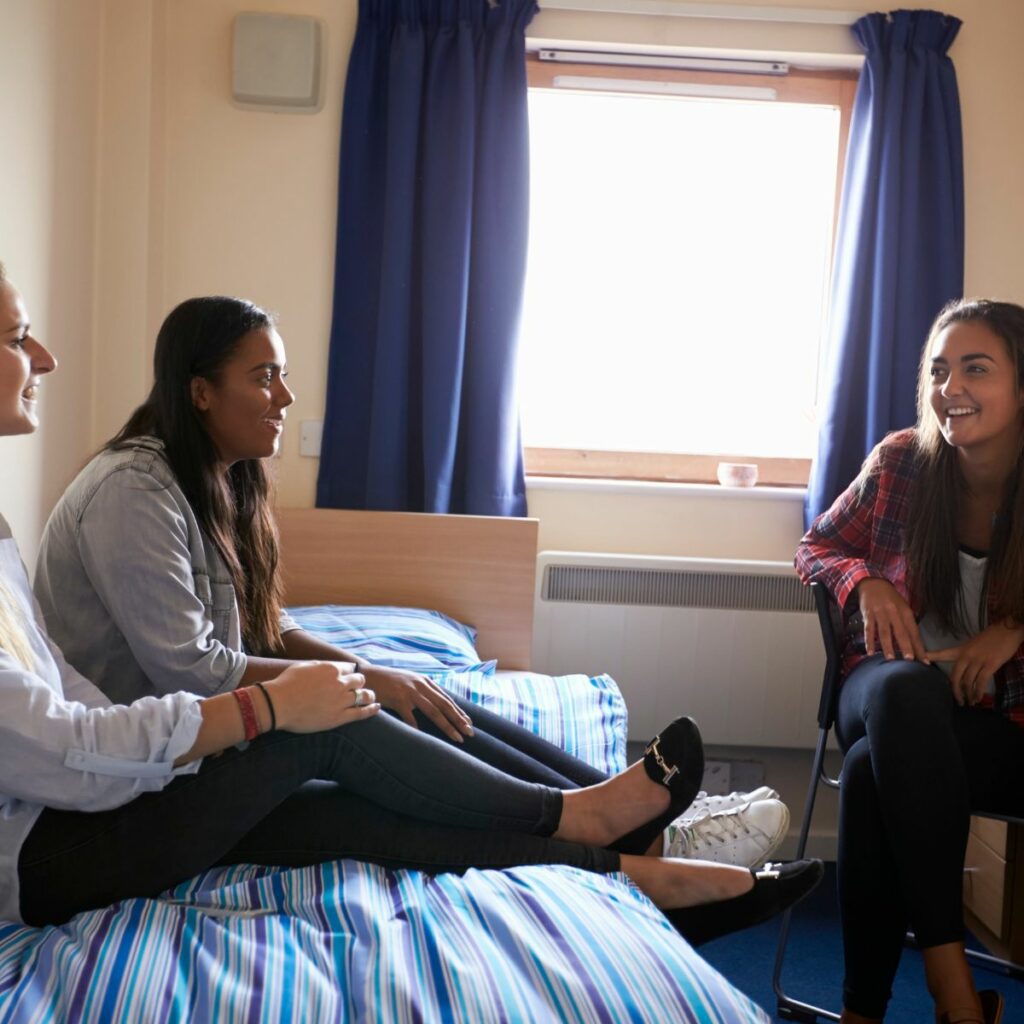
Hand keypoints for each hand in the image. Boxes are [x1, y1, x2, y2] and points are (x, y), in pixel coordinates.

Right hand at [264, 662, 379, 731]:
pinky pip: (362, 712)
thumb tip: (329, 666)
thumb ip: (320, 665)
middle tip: (358, 687)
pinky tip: (377, 707)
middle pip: (359, 680)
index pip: (350, 667)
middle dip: (359, 682)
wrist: (278, 704)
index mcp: (331, 668)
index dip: (349, 672)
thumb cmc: (286, 684)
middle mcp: (340, 683)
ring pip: (364, 695)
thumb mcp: (304, 666)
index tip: (349, 676)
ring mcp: (341, 700)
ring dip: (368, 695)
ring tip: (370, 697)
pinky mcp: (339, 717)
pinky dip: (372, 709)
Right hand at [359, 664, 472, 741]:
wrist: (367, 675)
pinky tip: (426, 740)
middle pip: (445, 705)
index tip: (469, 723)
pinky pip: (410, 717)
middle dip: (459, 719)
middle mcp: (421, 685)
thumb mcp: (410, 682)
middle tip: (469, 732)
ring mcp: (410, 692)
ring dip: (447, 726)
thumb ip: (423, 691)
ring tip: (457, 737)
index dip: (459, 711)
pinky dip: (418, 728)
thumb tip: (437, 705)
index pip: (447, 699)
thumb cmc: (389, 682)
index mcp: (425, 682)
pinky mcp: (398, 699)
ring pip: (434, 711)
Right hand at [856, 578, 927, 661]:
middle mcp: (894, 612)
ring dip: (887, 646)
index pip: (914, 632)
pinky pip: (869, 630)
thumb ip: (907, 623)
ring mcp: (880, 613)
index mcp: (905, 612)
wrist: (872, 583)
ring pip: (885, 632)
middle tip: (910, 660)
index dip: (919, 646)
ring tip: (890, 659)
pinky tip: (870, 652)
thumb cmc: (890, 598)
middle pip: (901, 632)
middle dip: (906, 646)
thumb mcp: (902, 607)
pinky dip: (869, 641)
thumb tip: (914, 644)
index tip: (924, 661)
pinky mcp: (868, 615)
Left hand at [928, 621, 1023, 705]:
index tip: (920, 662)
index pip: (942, 654)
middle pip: (955, 676)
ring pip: (967, 681)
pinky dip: (978, 692)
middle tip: (958, 701)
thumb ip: (967, 656)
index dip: (931, 657)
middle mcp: (966, 656)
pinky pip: (981, 681)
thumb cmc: (992, 638)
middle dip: (955, 691)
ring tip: (970, 702)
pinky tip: (978, 698)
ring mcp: (977, 660)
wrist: (1007, 630)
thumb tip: (965, 671)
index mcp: (961, 650)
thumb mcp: (973, 645)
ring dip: (968, 694)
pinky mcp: (989, 664)